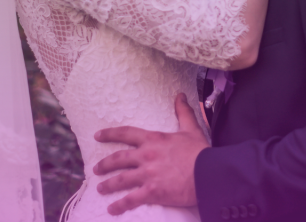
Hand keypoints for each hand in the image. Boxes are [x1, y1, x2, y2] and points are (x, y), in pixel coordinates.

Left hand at [92, 94, 208, 214]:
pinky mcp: (152, 192)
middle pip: (118, 159)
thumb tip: (180, 95)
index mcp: (153, 140)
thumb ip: (183, 112)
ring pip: (120, 180)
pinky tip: (112, 209)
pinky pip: (131, 200)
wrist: (208, 173)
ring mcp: (147, 174)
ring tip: (100, 189)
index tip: (97, 136)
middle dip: (104, 164)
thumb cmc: (200, 152)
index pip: (126, 134)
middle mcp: (146, 156)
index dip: (110, 134)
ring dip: (108, 185)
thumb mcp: (191, 128)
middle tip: (96, 169)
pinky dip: (119, 205)